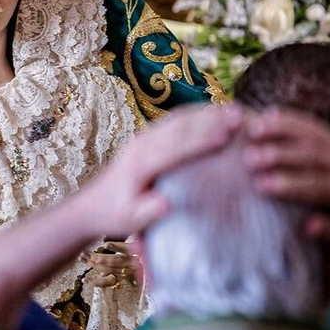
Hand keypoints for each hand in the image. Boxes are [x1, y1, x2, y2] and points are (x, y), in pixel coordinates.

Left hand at [76, 104, 245, 234]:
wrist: (91, 205)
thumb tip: (167, 204)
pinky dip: (196, 114)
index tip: (225, 137)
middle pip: (180, 127)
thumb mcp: (129, 220)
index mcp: (140, 164)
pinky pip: (174, 120)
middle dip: (210, 120)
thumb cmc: (114, 215)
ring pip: (178, 119)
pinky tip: (215, 112)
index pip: (175, 149)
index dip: (200, 141)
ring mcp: (144, 138)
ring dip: (206, 112)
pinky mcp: (147, 137)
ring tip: (234, 109)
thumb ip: (147, 212)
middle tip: (239, 115)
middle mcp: (142, 145)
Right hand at [82, 240, 140, 290]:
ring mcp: (136, 259)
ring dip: (100, 258)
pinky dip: (116, 247)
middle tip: (80, 257)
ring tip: (88, 253)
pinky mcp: (142, 248)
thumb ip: (111, 272)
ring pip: (116, 261)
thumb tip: (93, 271)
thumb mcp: (125, 272)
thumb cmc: (140, 265)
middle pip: (110, 268)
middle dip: (94, 264)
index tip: (84, 279)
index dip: (96, 282)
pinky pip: (128, 248)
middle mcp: (131, 270)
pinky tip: (106, 245)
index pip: (109, 282)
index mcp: (126, 276)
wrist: (163, 255)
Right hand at [244, 108, 329, 246]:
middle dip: (278, 155)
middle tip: (249, 158)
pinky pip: (313, 124)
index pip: (315, 186)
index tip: (261, 185)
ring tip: (253, 130)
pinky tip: (269, 114)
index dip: (288, 185)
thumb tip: (307, 227)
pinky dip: (291, 117)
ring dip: (280, 129)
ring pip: (310, 133)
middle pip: (310, 155)